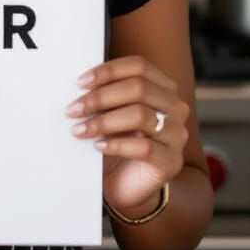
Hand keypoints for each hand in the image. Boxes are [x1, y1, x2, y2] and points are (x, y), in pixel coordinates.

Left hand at [64, 54, 188, 216]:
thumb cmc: (117, 141)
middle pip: (139, 88)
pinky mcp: (170, 161)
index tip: (80, 82)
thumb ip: (105, 94)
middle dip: (100, 97)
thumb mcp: (111, 112)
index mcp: (162, 88)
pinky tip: (98, 147)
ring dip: (103, 121)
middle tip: (73, 109)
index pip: (139, 66)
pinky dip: (116, 145)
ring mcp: (176, 135)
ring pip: (140, 115)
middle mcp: (175, 108)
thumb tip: (80, 83)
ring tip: (80, 129)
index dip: (108, 71)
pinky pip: (144, 147)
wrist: (127, 183)